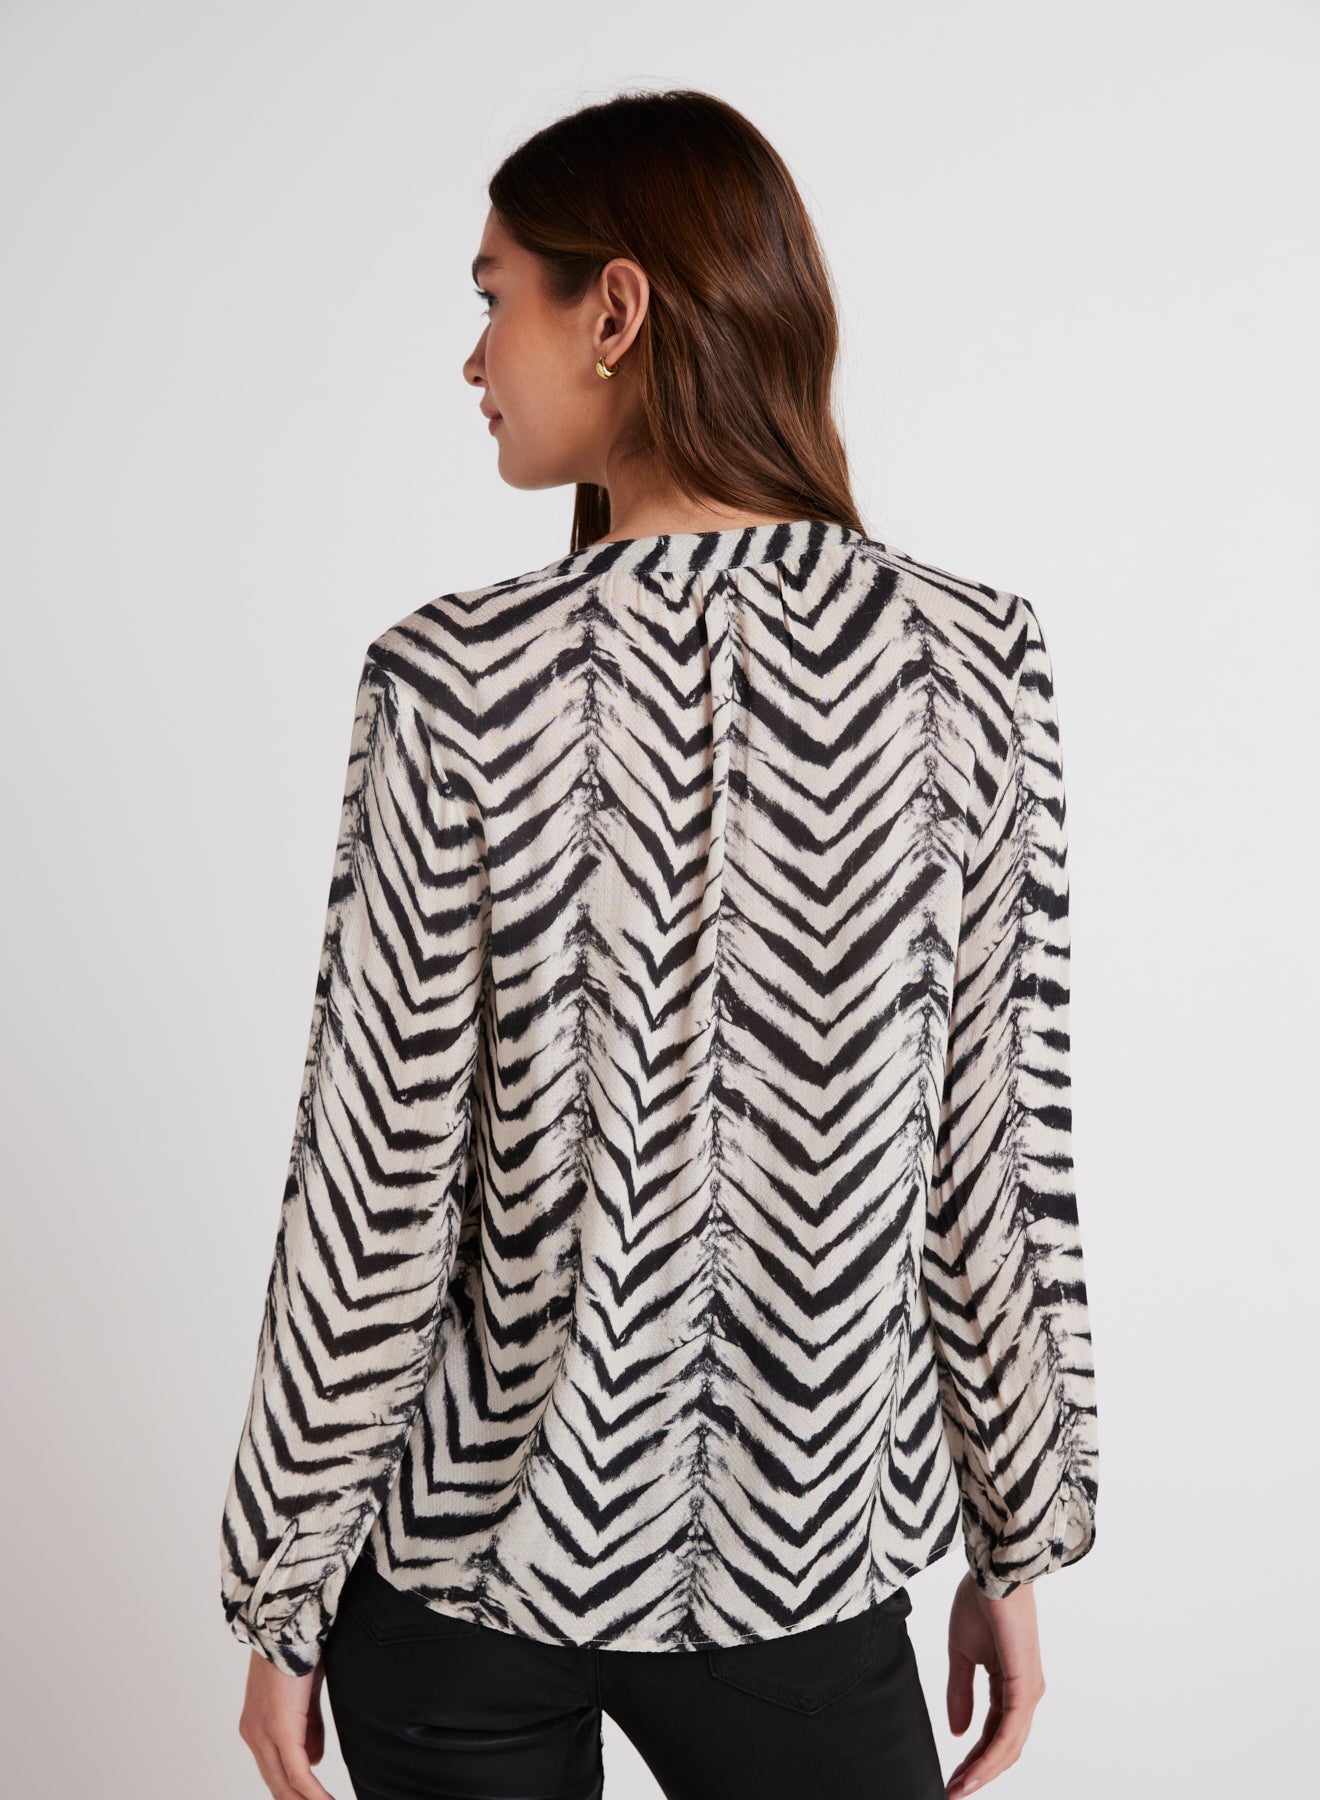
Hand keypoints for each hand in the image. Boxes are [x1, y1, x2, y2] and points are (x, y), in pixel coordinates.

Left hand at [237, 1649, 336, 1798]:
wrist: (289, 1623)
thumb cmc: (299, 1651)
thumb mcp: (304, 1698)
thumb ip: (308, 1729)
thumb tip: (314, 1761)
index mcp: (256, 1727)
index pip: (274, 1772)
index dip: (293, 1792)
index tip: (314, 1799)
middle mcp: (254, 1735)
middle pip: (276, 1785)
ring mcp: (263, 1734)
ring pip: (285, 1785)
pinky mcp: (280, 1730)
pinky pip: (298, 1773)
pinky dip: (314, 1793)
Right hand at [944, 1572, 1046, 1797]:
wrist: (993, 1570)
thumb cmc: (980, 1600)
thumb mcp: (961, 1653)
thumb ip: (960, 1692)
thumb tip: (958, 1732)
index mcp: (1010, 1685)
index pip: (992, 1734)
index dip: (972, 1759)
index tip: (950, 1779)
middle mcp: (1025, 1694)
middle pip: (1003, 1748)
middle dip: (978, 1773)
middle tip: (951, 1793)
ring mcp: (1028, 1691)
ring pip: (1008, 1747)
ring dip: (983, 1772)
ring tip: (957, 1790)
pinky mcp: (1025, 1686)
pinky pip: (1009, 1731)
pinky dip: (991, 1756)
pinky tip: (972, 1772)